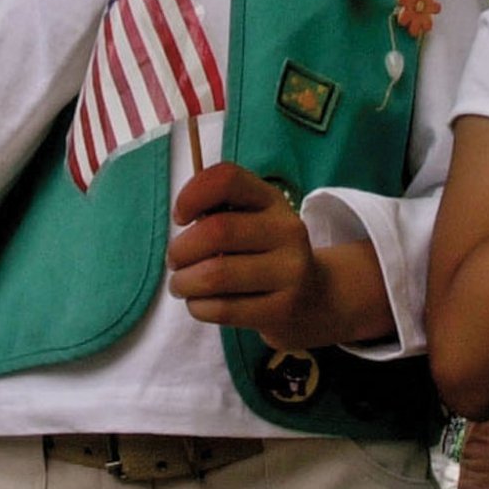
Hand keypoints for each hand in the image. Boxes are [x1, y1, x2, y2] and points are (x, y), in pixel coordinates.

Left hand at [166, 162, 329, 344]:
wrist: (315, 296)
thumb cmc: (265, 253)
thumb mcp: (253, 221)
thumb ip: (219, 212)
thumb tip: (182, 218)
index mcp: (272, 200)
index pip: (228, 179)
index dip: (192, 194)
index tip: (181, 217)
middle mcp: (286, 230)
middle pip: (216, 232)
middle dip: (180, 250)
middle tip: (174, 261)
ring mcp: (289, 271)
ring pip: (215, 275)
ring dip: (183, 282)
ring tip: (181, 285)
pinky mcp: (282, 309)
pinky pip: (223, 309)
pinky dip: (197, 307)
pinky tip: (198, 303)